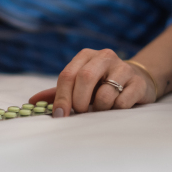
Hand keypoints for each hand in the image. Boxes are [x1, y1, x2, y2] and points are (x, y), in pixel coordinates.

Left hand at [29, 48, 156, 117]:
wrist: (137, 81)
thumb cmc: (101, 85)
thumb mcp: (79, 85)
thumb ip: (58, 92)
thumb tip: (32, 102)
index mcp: (86, 56)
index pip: (67, 75)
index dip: (61, 97)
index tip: (60, 115)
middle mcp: (105, 57)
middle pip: (85, 78)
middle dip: (79, 101)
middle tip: (81, 112)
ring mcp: (124, 68)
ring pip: (105, 93)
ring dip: (100, 108)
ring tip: (102, 108)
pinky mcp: (138, 83)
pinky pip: (123, 102)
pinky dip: (117, 110)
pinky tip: (118, 107)